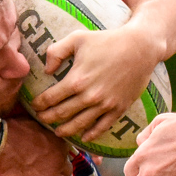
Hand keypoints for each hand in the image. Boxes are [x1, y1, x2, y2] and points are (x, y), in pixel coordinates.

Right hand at [0, 118, 72, 175]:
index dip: (58, 160)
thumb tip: (41, 128)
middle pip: (68, 172)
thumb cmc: (11, 129)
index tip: (49, 161)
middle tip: (45, 175)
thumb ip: (43, 129)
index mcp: (59, 144)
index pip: (67, 155)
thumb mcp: (33, 122)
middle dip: (59, 174)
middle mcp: (59, 161)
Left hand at [28, 24, 163, 142]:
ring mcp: (104, 105)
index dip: (39, 104)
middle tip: (41, 118)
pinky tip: (83, 137)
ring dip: (65, 130)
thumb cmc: (108, 40)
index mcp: (76, 80)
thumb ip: (57, 51)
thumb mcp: (78, 38)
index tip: (34, 106)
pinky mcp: (118, 109)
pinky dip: (91, 135)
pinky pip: (102, 127)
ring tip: (58, 131)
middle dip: (47, 118)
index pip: (50, 98)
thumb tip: (46, 70)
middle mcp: (89, 96)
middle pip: (61, 114)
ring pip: (79, 125)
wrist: (140, 47)